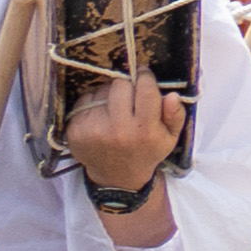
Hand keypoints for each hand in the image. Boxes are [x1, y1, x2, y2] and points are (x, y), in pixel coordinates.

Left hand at [63, 71, 183, 200]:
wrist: (117, 176)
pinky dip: (93, 103)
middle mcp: (117, 130)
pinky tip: (100, 116)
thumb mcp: (169, 138)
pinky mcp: (75, 130)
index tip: (144, 75)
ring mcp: (93, 129)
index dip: (145, 78)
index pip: (144, 90)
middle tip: (130, 94)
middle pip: (119, 85)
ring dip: (108, 93)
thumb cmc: (146, 152)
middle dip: (127, 85)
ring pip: (100, 91)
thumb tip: (172, 94)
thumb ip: (175, 115)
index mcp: (144, 131)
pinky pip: (84, 101)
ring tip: (115, 109)